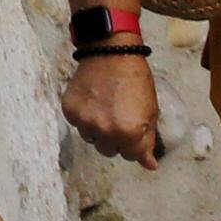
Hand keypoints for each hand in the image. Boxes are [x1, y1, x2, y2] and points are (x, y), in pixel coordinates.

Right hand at [65, 46, 162, 166]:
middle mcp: (105, 131)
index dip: (135, 143)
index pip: (131, 156)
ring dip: (99, 131)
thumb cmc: (135, 82)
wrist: (110, 55)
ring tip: (106, 108)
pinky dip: (85, 118)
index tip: (134, 131)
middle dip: (117, 139)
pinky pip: (78, 126)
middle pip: (110, 151)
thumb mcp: (150, 113)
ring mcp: (85, 122)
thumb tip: (149, 165)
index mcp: (129, 133)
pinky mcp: (70, 112)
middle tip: (120, 119)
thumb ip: (147, 142)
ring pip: (92, 140)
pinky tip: (94, 102)